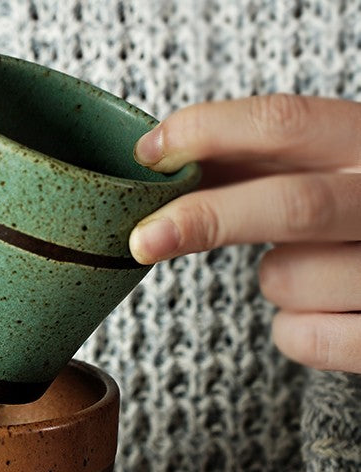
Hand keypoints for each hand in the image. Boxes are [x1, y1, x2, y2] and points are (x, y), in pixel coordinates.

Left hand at [129, 94, 360, 373]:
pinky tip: (327, 312)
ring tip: (312, 272)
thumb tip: (157, 158)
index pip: (287, 123)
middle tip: (143, 239)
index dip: (207, 132)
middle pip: (293, 205)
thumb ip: (252, 161)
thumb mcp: (322, 172)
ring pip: (285, 279)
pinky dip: (294, 330)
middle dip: (206, 219)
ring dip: (274, 280)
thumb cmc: (352, 221)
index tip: (149, 155)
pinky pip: (302, 337)